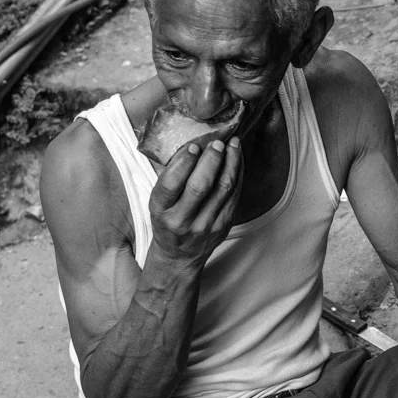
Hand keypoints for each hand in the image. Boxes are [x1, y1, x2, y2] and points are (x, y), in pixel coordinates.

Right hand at [148, 137, 241, 265]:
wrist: (179, 255)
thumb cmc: (167, 221)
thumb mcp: (159, 203)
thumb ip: (171, 178)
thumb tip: (192, 145)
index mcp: (161, 211)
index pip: (170, 184)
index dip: (183, 163)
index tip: (193, 146)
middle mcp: (182, 220)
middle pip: (200, 186)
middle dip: (211, 160)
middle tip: (217, 142)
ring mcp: (206, 224)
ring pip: (223, 188)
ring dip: (231, 162)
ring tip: (233, 144)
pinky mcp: (224, 224)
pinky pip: (235, 194)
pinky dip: (238, 173)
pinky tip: (238, 159)